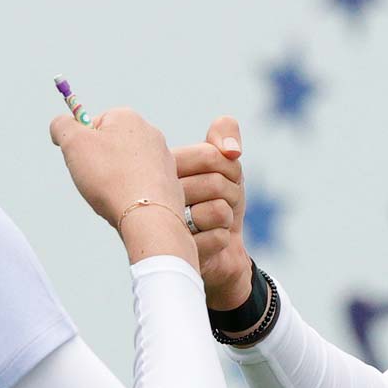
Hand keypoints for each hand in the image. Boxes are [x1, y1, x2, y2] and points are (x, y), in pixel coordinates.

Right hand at [48, 107, 181, 228]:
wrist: (147, 216)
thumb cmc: (111, 178)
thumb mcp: (73, 143)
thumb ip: (61, 126)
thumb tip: (60, 124)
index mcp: (127, 117)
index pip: (93, 124)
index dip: (81, 144)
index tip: (82, 160)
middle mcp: (150, 133)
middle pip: (109, 146)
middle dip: (98, 163)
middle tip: (96, 179)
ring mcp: (163, 158)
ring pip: (124, 167)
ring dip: (113, 180)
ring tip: (113, 193)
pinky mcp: (169, 182)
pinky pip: (139, 185)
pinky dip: (130, 193)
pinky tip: (128, 202)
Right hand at [172, 116, 250, 309]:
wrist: (218, 250)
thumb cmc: (215, 200)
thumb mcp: (223, 163)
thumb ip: (224, 134)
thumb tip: (233, 150)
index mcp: (162, 167)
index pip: (210, 155)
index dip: (229, 166)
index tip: (222, 176)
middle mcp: (155, 195)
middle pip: (215, 183)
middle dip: (230, 193)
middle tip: (217, 202)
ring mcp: (162, 226)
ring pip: (218, 210)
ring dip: (226, 218)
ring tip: (209, 221)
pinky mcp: (176, 253)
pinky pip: (219, 237)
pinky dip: (221, 238)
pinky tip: (206, 241)